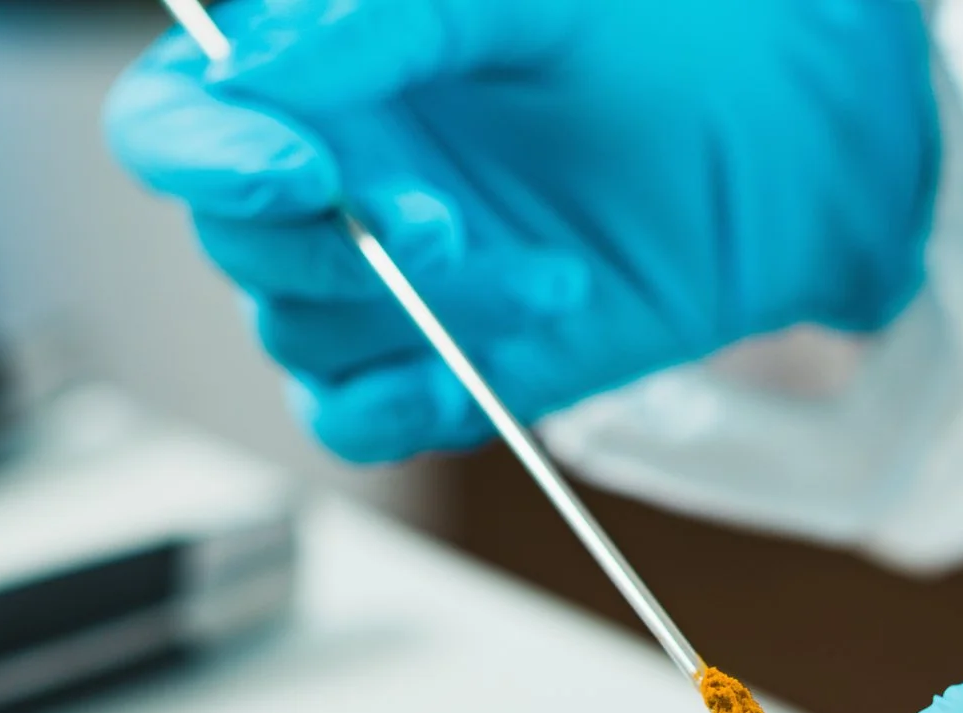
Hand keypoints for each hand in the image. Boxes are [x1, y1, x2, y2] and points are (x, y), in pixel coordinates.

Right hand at [105, 0, 937, 462]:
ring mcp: (378, 282)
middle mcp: (326, 178)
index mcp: (314, 71)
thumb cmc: (658, 35)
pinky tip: (485, 364)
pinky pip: (354, 421)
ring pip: (308, 336)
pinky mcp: (438, 367)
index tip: (306, 171)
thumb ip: (390, 18)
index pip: (175, 122)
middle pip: (238, 244)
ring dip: (423, 316)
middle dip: (343, 248)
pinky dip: (398, 408)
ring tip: (548, 275)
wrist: (786, 145)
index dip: (212, 155)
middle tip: (453, 226)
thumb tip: (269, 69)